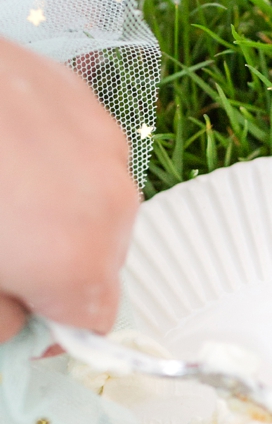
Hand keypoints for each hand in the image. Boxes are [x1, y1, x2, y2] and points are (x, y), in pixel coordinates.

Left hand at [0, 39, 139, 337]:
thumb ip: (0, 321)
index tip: (16, 310)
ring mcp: (100, 144)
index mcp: (78, 264)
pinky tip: (1, 143)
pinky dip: (50, 157)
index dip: (51, 327)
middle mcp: (109, 205)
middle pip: (97, 261)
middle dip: (53, 263)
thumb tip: (18, 318)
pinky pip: (80, 149)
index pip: (93, 325)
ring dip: (55, 208)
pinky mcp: (79, 96)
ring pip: (93, 202)